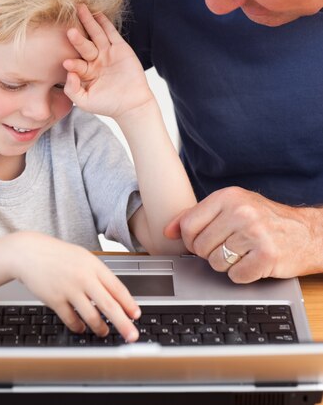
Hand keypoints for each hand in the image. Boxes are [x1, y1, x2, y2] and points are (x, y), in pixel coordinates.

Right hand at [13, 232, 139, 340]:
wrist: (30, 252)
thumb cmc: (58, 255)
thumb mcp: (83, 258)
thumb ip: (98, 275)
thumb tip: (115, 296)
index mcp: (94, 265)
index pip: (117, 288)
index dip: (129, 304)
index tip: (136, 316)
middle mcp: (84, 277)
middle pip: (109, 305)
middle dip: (123, 323)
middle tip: (132, 335)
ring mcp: (69, 289)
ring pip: (91, 316)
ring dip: (100, 328)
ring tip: (104, 331)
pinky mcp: (55, 300)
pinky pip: (71, 320)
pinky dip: (78, 327)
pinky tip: (81, 328)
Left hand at [63, 4, 152, 118]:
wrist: (132, 105)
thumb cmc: (107, 105)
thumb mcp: (85, 101)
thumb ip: (72, 90)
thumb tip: (68, 73)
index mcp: (84, 72)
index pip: (76, 63)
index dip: (73, 63)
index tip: (67, 63)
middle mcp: (94, 60)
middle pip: (83, 45)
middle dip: (77, 37)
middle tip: (69, 29)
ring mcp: (107, 53)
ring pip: (95, 35)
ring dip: (88, 22)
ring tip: (80, 8)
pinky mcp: (120, 48)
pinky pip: (111, 33)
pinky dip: (105, 23)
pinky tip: (97, 13)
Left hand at [164, 187, 322, 281]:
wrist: (306, 233)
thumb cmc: (265, 219)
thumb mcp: (231, 206)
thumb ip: (197, 215)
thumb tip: (167, 230)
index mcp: (228, 196)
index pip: (188, 224)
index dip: (189, 240)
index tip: (200, 241)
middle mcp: (241, 212)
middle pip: (200, 247)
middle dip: (209, 253)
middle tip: (228, 247)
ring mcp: (254, 234)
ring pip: (215, 263)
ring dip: (226, 264)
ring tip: (242, 252)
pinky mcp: (266, 257)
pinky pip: (235, 276)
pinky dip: (242, 275)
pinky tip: (253, 262)